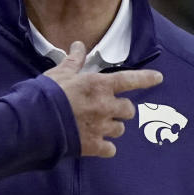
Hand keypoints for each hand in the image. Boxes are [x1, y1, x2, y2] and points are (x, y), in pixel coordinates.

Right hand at [44, 41, 162, 157]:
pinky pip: (110, 149)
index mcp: (99, 85)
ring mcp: (101, 128)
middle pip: (128, 110)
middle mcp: (105, 106)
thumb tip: (79, 45)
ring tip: (100, 126)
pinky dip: (105, 147)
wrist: (35, 123)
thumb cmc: (47, 94)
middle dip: (121, 109)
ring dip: (113, 127)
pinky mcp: (93, 146)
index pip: (129, 80)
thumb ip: (73, 61)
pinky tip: (97, 144)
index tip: (158, 78)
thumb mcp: (60, 73)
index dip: (146, 78)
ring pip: (120, 129)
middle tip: (109, 108)